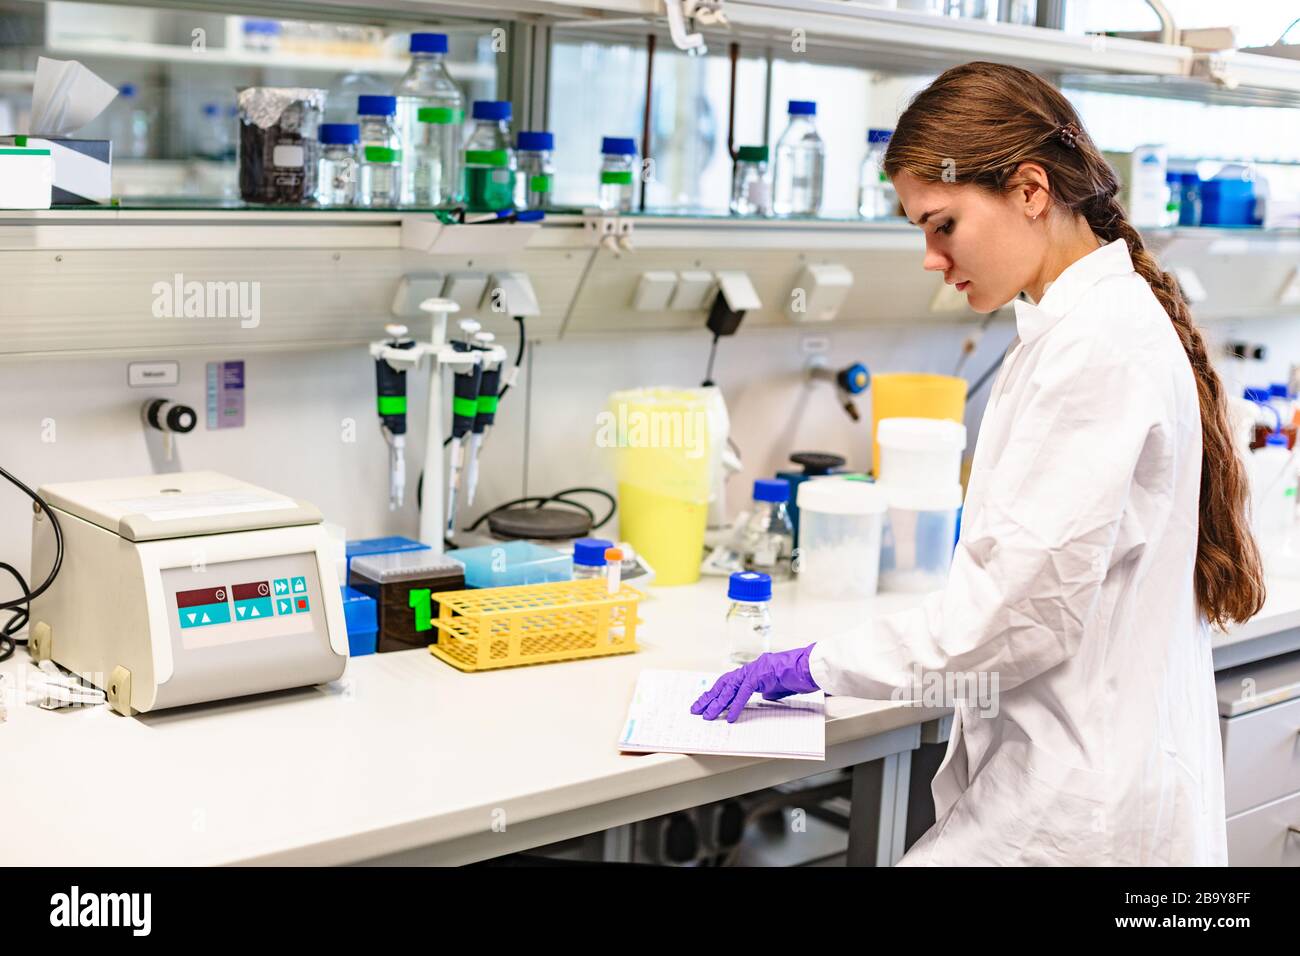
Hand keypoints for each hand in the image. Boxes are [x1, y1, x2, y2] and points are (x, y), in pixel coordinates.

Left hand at [690, 644, 818, 722]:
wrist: (814, 666)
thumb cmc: (802, 675)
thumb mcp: (781, 687)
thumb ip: (770, 690)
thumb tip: (763, 697)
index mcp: (756, 670)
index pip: (731, 682)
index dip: (717, 693)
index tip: (706, 703)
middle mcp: (753, 667)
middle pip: (725, 683)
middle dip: (710, 697)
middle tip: (697, 709)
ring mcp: (757, 669)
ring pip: (731, 687)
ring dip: (718, 702)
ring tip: (708, 715)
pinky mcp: (763, 674)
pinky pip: (745, 691)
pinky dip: (737, 704)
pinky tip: (730, 716)